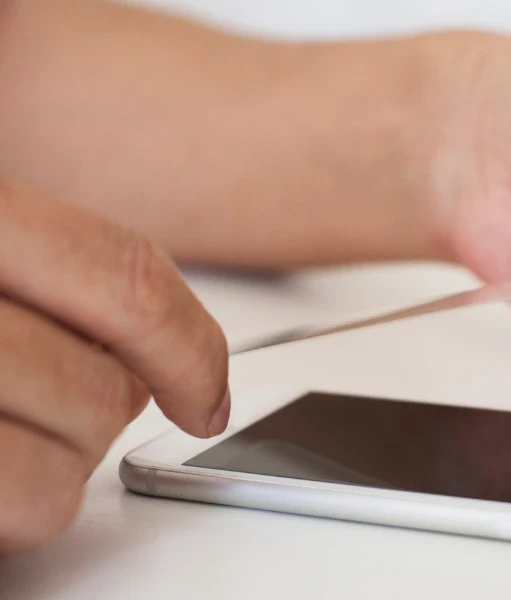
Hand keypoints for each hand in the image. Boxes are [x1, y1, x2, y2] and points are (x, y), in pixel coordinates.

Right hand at [0, 179, 229, 555]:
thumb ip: (64, 282)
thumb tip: (173, 369)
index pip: (127, 276)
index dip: (191, 346)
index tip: (206, 397)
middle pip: (108, 386)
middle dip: (101, 413)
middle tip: (39, 403)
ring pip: (77, 459)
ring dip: (54, 461)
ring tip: (0, 433)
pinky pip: (33, 507)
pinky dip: (18, 507)